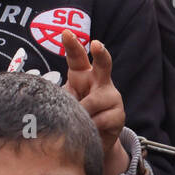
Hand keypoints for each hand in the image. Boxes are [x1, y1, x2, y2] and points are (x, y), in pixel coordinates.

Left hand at [61, 29, 128, 174]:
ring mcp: (112, 97)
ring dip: (82, 113)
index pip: (77, 57)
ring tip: (78, 121)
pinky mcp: (119, 115)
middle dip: (101, 53)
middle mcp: (100, 81)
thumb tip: (54, 103)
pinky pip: (100, 120)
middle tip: (96, 44)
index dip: (72, 45)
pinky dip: (91, 127)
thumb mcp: (65, 104)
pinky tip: (90, 131)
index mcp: (83, 75)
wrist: (93, 141)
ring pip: (94, 102)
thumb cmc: (76, 116)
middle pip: (103, 64)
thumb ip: (60, 99)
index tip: (65, 33)